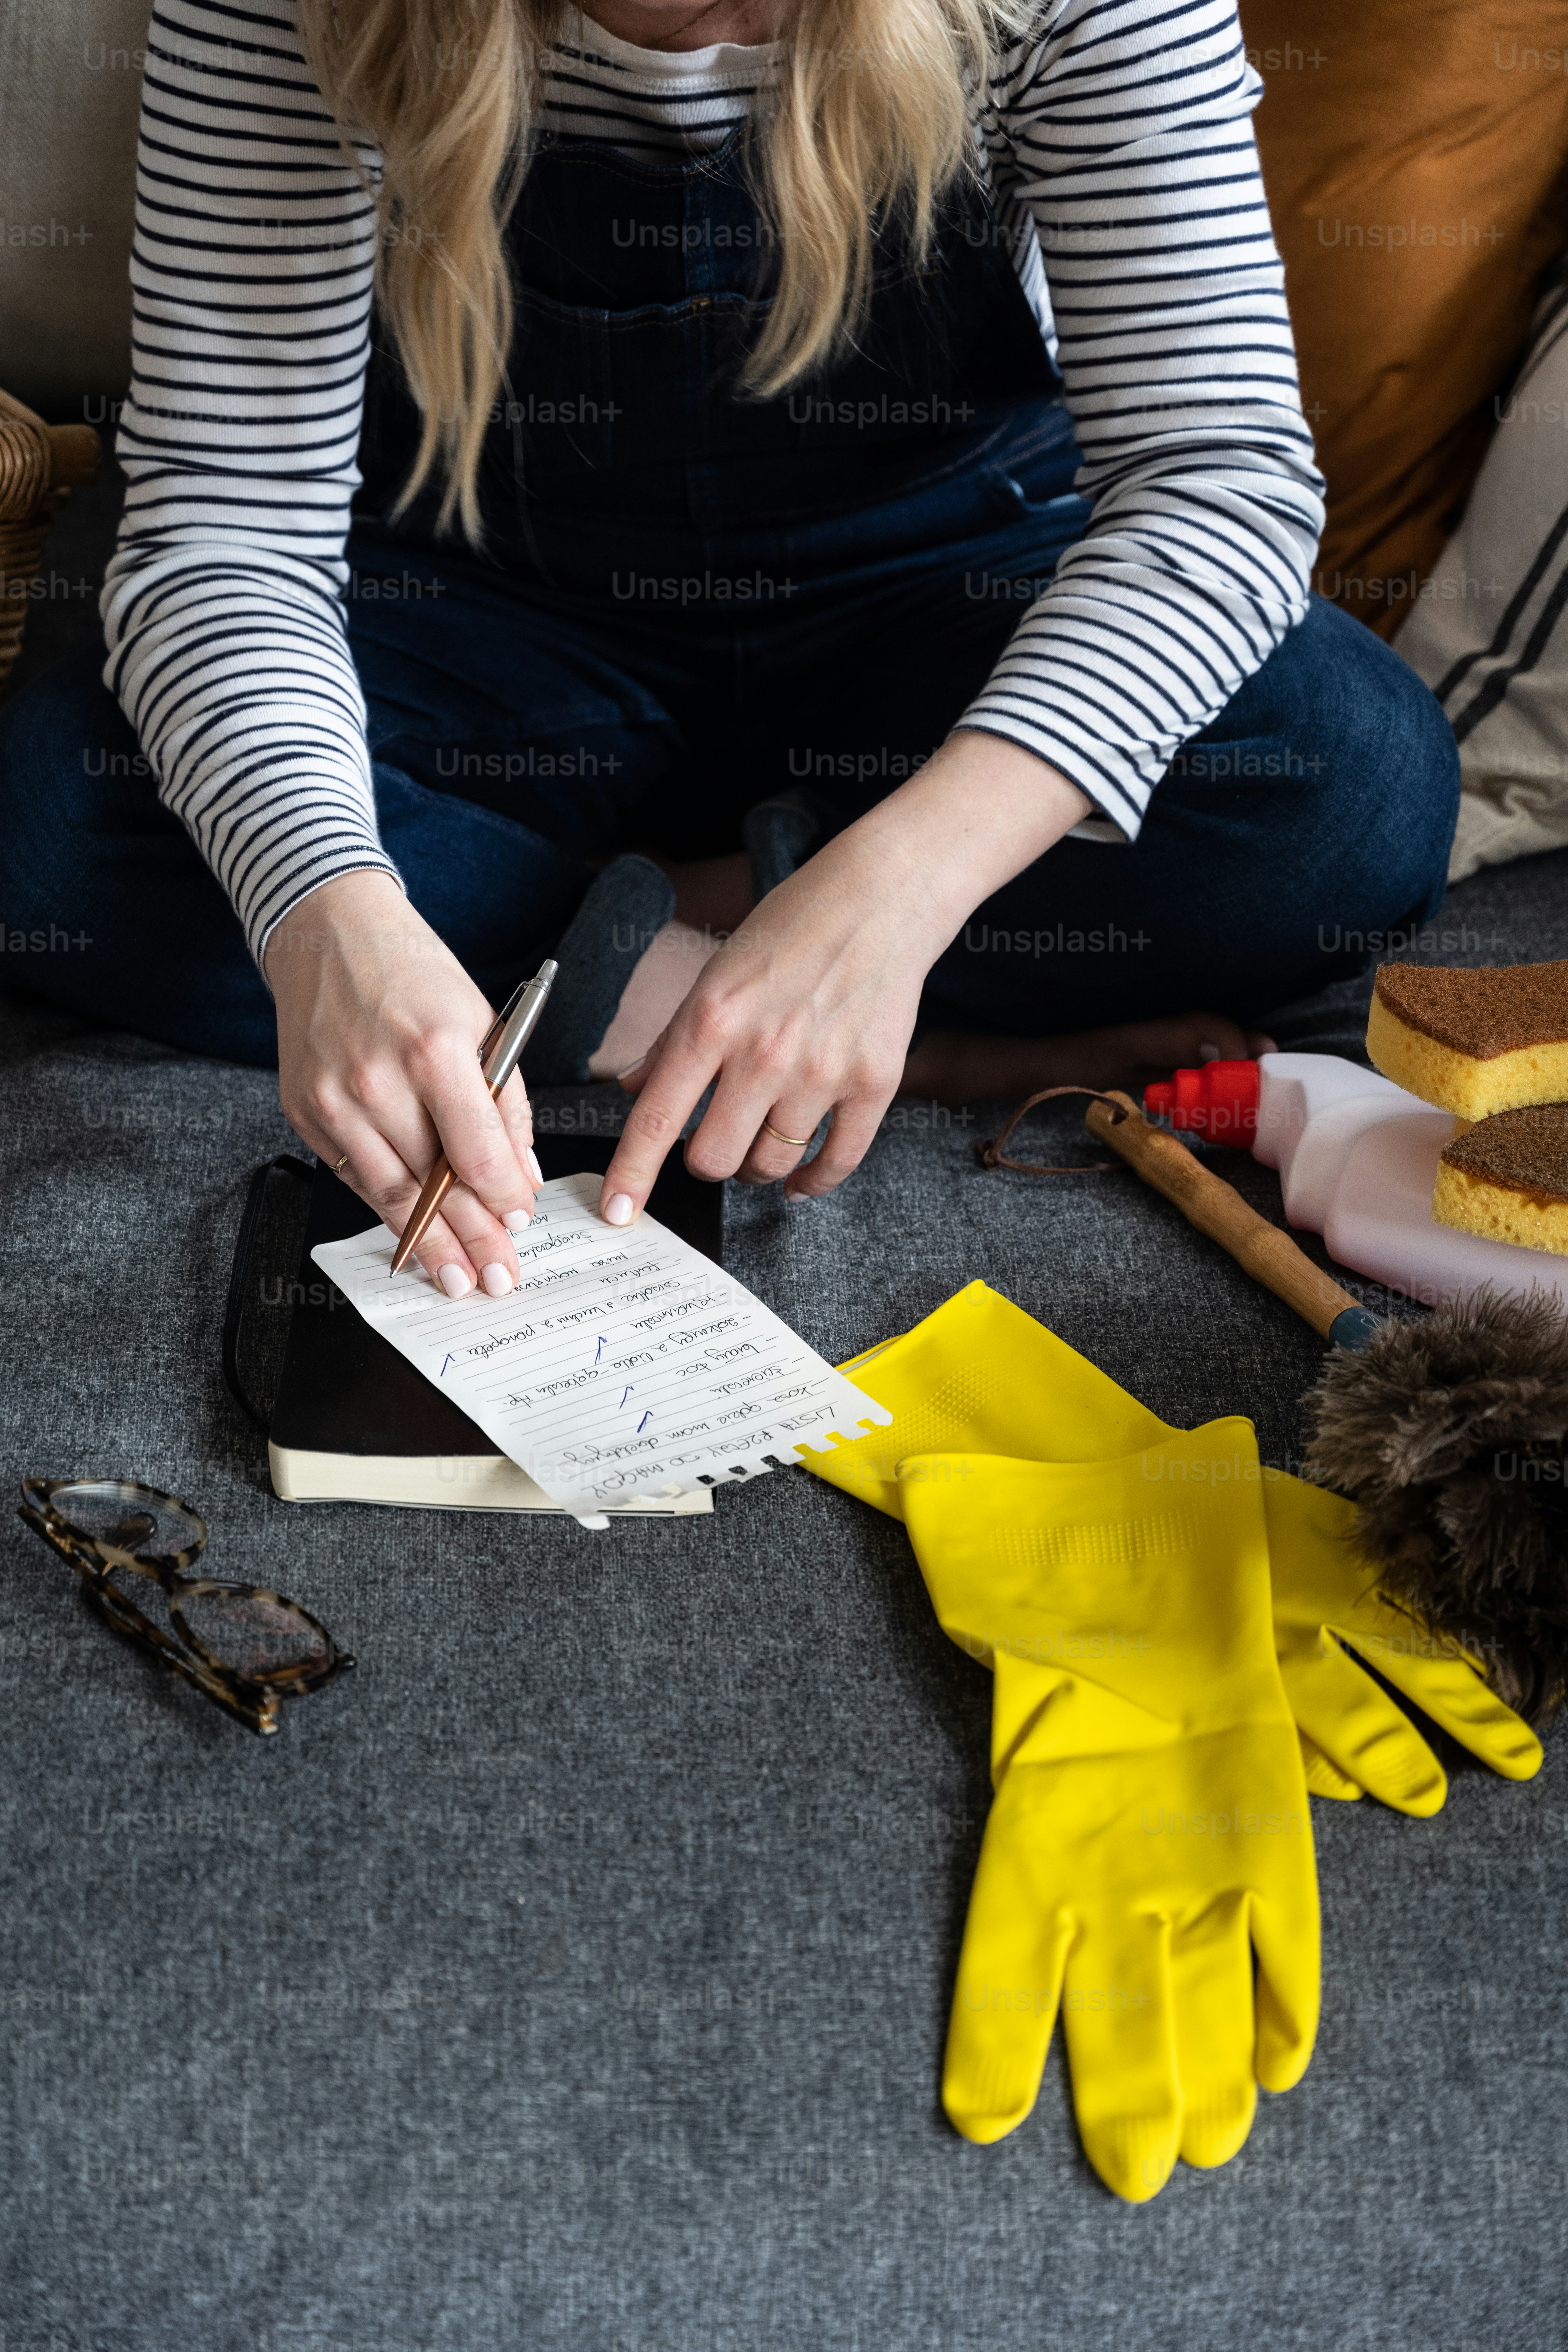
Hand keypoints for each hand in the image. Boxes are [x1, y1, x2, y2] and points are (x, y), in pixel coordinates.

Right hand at [265, 871, 539, 1295]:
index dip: (502, 1196)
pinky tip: (412, 1238)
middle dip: (471, 1238)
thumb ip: (505, 1106)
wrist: (328, 933)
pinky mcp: (305, 1110)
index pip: (476, 1150)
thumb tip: (518, 1179)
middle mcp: (375, 1080)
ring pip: (388, 1192)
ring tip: (458, 1278)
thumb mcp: (482, 1024)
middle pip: (432, 1182)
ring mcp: (332, 1100)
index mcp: (433, 1051)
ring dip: (428, 1243)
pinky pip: (355, 1175)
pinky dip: (387, 1208)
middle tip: (498, 1277)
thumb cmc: (414, 974)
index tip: (520, 1220)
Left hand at [598, 734, 1093, 1219]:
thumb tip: (635, 1090)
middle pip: (714, 1159)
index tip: (616, 1212)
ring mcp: (823, 1071)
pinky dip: (813, 1181)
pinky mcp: (874, 1082)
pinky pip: (838, 1161)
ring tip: (760, 1139)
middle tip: (714, 1139)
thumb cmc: (792, 928)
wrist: (881, 900)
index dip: (631, 1173)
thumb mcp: (715, 972)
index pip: (657, 1117)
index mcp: (713, 1020)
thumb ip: (673, 1038)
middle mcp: (764, 1052)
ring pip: (771, 1164)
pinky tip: (800, 1179)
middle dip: (706, 1160)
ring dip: (757, 1166)